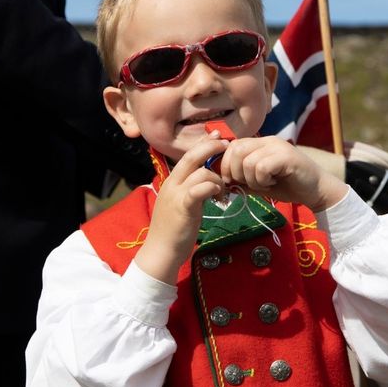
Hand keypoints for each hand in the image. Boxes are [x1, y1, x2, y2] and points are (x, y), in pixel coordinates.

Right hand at [132, 135, 230, 281]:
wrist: (161, 250)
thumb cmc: (174, 230)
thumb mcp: (182, 205)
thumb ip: (193, 191)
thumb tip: (209, 183)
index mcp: (171, 181)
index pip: (187, 156)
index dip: (203, 143)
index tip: (218, 136)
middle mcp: (172, 183)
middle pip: (191, 156)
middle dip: (210, 147)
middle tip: (226, 145)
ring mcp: (176, 194)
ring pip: (201, 173)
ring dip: (218, 179)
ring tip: (223, 192)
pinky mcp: (184, 207)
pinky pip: (199, 189)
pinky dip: (212, 188)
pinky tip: (218, 197)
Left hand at [213, 136, 349, 209]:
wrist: (317, 191)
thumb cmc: (289, 186)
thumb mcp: (260, 183)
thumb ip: (243, 179)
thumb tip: (223, 182)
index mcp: (261, 143)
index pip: (233, 145)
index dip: (226, 164)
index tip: (231, 181)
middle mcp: (268, 140)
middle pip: (236, 150)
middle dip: (235, 171)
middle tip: (246, 185)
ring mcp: (278, 147)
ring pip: (248, 161)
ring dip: (251, 179)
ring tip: (264, 185)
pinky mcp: (286, 156)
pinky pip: (262, 167)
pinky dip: (262, 181)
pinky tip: (272, 184)